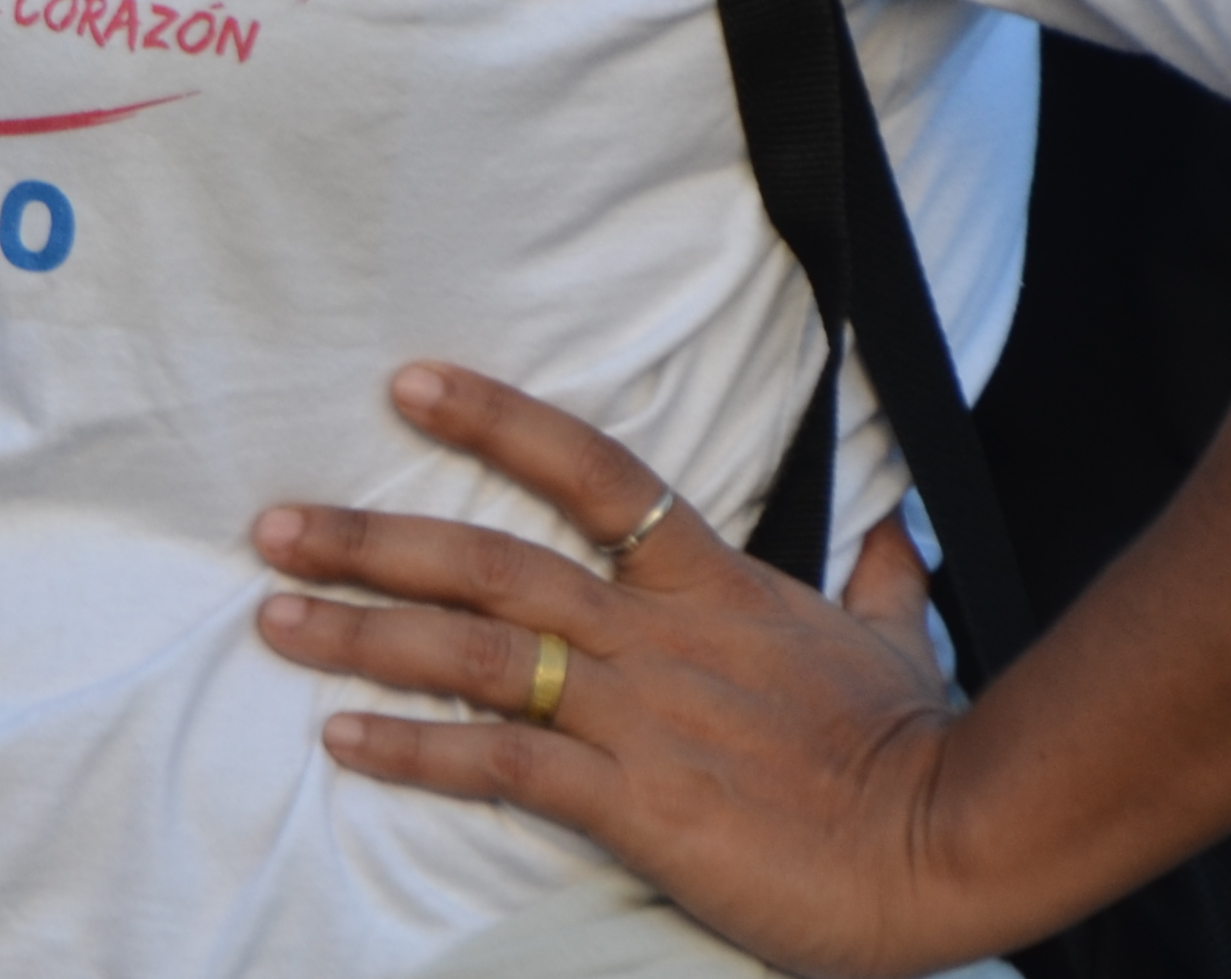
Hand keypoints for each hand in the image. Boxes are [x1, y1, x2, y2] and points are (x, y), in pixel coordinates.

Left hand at [254, 363, 1001, 978]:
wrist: (960, 846)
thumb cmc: (924, 750)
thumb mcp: (898, 645)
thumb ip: (875, 582)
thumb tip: (886, 530)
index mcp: (713, 587)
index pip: (592, 474)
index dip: (496, 420)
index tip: (407, 383)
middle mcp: (658, 638)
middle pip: (491, 562)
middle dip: (372, 540)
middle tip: (271, 526)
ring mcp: (641, 716)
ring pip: (476, 655)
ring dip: (362, 637)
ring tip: (272, 620)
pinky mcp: (638, 803)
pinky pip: (505, 767)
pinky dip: (418, 751)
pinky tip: (346, 743)